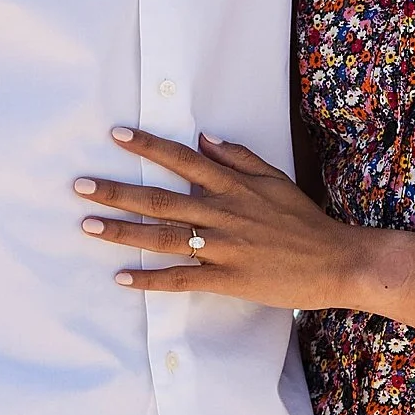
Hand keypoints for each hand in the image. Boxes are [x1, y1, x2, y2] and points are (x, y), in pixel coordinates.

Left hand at [74, 127, 367, 308]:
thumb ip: (238, 158)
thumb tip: (204, 138)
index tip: (116, 134)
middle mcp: (221, 213)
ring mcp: (222, 247)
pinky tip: (120, 278)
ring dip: (122, 232)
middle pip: (159, 199)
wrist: (335, 261)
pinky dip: (149, 280)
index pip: (181, 159)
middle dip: (117, 191)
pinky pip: (179, 280)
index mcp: (232, 186)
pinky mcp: (226, 279)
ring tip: (88, 225)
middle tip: (80, 186)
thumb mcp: (274, 178)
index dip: (147, 146)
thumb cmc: (303, 219)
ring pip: (162, 237)